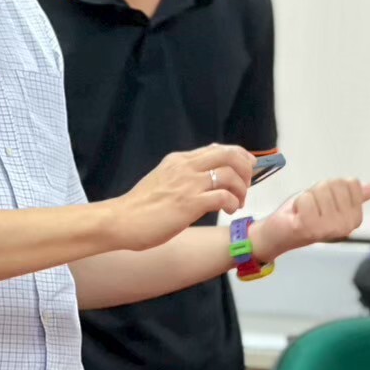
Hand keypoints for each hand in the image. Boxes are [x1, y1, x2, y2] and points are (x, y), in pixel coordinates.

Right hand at [114, 144, 253, 250]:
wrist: (121, 221)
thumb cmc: (142, 206)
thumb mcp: (164, 178)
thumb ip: (186, 172)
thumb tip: (210, 167)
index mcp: (180, 160)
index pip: (219, 148)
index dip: (240, 157)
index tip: (248, 168)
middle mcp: (186, 167)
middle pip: (230, 155)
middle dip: (246, 169)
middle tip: (246, 187)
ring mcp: (188, 184)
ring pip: (230, 175)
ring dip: (241, 190)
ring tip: (236, 203)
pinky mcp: (189, 203)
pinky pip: (223, 196)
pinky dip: (232, 203)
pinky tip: (228, 211)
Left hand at [252, 179, 369, 260]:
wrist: (280, 233)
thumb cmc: (306, 216)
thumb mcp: (332, 201)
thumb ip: (354, 196)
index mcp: (355, 219)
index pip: (350, 183)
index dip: (333, 187)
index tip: (325, 202)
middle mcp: (346, 225)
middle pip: (336, 184)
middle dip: (320, 191)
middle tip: (312, 207)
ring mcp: (329, 228)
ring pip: (321, 190)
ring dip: (308, 197)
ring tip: (304, 211)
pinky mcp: (310, 227)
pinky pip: (307, 198)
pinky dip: (299, 202)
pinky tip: (297, 215)